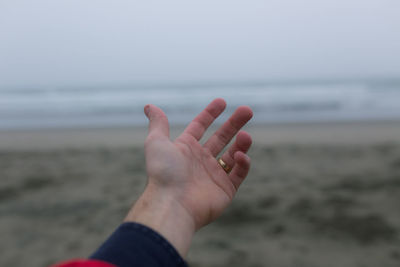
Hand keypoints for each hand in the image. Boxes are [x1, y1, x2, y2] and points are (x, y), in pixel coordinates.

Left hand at [125, 98, 252, 256]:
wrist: (172, 203)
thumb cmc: (163, 172)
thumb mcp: (156, 142)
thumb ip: (158, 123)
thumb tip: (148, 106)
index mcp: (186, 148)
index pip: (201, 126)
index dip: (210, 113)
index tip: (222, 102)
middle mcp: (200, 161)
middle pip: (221, 137)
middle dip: (234, 123)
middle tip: (248, 110)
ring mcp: (213, 175)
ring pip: (233, 154)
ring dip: (241, 143)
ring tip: (246, 135)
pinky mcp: (225, 190)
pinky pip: (239, 173)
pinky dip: (243, 163)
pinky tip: (240, 156)